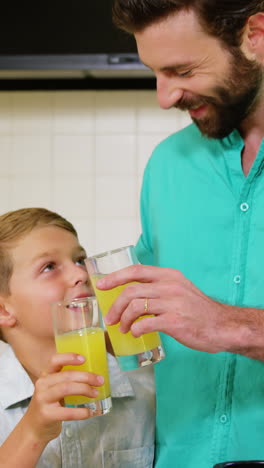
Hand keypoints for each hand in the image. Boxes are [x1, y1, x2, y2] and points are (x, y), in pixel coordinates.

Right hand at [23, 353, 103, 443]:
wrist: (33, 428)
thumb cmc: (48, 405)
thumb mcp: (53, 389)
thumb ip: (66, 380)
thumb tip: (93, 375)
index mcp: (46, 375)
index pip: (55, 361)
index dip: (69, 358)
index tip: (84, 359)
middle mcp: (42, 385)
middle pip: (66, 375)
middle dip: (86, 377)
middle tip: (99, 380)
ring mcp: (43, 400)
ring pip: (66, 388)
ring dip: (84, 389)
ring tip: (95, 393)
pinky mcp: (47, 415)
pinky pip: (67, 412)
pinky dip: (81, 412)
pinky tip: (90, 412)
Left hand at [97, 264, 239, 353]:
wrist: (222, 325)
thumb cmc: (198, 310)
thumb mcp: (179, 289)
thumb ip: (159, 288)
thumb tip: (131, 295)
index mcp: (169, 275)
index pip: (135, 270)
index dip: (115, 277)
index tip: (100, 285)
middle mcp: (169, 286)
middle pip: (130, 291)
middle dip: (115, 306)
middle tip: (110, 319)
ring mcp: (172, 303)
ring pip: (135, 307)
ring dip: (123, 320)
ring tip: (123, 328)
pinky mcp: (175, 321)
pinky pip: (145, 324)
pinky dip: (135, 329)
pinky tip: (136, 333)